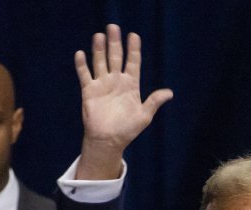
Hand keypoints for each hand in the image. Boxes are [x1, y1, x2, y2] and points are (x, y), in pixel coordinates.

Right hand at [74, 24, 173, 179]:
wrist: (108, 140)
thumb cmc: (127, 130)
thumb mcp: (144, 115)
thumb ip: (154, 101)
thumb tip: (169, 93)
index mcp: (131, 85)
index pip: (133, 62)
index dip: (134, 49)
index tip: (134, 36)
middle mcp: (116, 81)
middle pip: (115, 57)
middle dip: (115, 42)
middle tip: (113, 27)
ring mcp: (102, 84)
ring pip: (100, 62)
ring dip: (99, 49)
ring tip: (99, 35)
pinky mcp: (89, 91)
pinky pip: (85, 75)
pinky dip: (82, 65)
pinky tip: (81, 53)